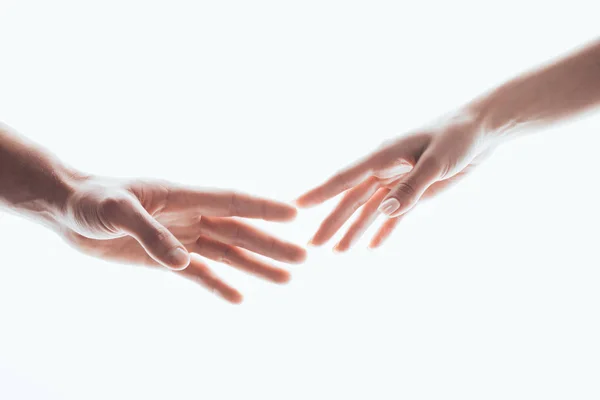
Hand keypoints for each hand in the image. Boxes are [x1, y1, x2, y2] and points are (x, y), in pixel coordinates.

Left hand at [57, 176, 305, 302]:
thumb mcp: (116, 211)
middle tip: (302, 257)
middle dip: (271, 244)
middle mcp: (189, 216)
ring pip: (227, 253)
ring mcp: (180, 236)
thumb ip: (150, 233)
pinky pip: (200, 273)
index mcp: (182, 196)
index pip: (231, 202)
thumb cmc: (91, 199)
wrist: (69, 209)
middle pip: (238, 232)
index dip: (262, 209)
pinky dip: (220, 285)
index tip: (293, 214)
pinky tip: (239, 296)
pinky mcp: (166, 256)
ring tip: (285, 278)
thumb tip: (184, 261)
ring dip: (255, 265)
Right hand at [296, 110, 492, 250]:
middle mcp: (385, 169)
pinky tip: (372, 246)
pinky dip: (383, 230)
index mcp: (384, 156)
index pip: (346, 177)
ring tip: (338, 252)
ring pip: (369, 210)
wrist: (481, 130)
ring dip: (354, 230)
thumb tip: (383, 210)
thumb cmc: (458, 136)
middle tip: (313, 245)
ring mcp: (399, 181)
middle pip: (352, 200)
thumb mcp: (437, 160)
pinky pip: (394, 215)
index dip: (321, 192)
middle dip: (332, 222)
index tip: (297, 205)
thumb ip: (412, 186)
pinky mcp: (415, 191)